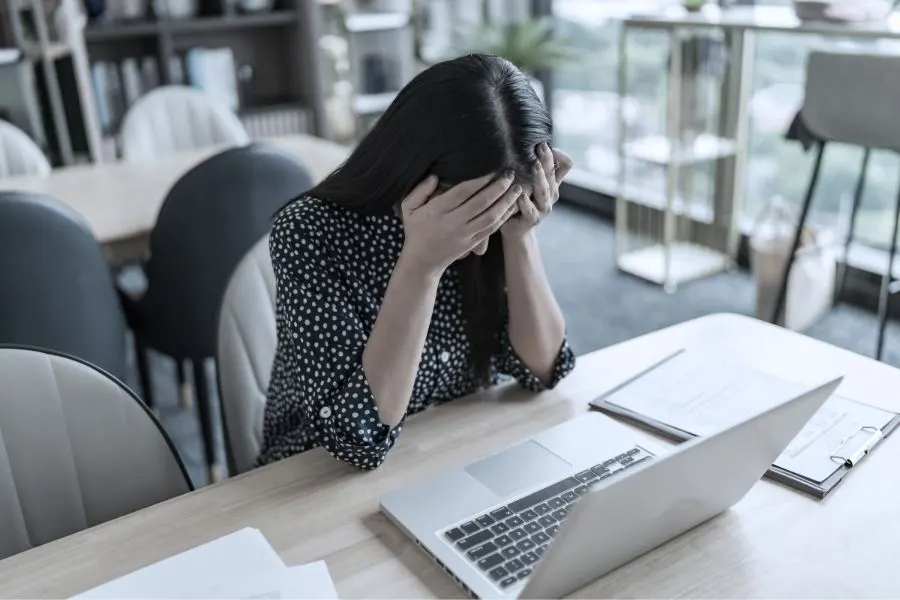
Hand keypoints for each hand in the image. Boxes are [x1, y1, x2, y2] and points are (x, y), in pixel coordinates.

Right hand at [400, 172, 519, 273]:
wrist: (422, 261)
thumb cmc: (416, 230)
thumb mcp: (408, 208)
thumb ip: (420, 191)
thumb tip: (435, 176)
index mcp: (437, 211)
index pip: (461, 193)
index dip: (479, 180)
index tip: (491, 168)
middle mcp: (453, 223)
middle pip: (480, 204)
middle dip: (498, 188)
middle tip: (510, 174)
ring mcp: (465, 235)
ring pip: (490, 217)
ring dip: (506, 202)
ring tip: (517, 189)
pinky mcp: (472, 243)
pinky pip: (491, 229)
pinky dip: (504, 217)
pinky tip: (512, 206)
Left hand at [501, 143, 572, 238]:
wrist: (516, 229)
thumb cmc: (523, 200)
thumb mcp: (532, 182)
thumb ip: (538, 166)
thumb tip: (539, 142)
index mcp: (553, 183)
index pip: (565, 164)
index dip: (558, 154)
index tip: (544, 145)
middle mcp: (551, 194)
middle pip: (553, 174)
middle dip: (547, 160)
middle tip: (541, 147)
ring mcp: (543, 208)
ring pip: (544, 191)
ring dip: (539, 178)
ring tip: (534, 166)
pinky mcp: (532, 220)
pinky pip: (530, 211)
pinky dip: (525, 202)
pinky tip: (520, 195)